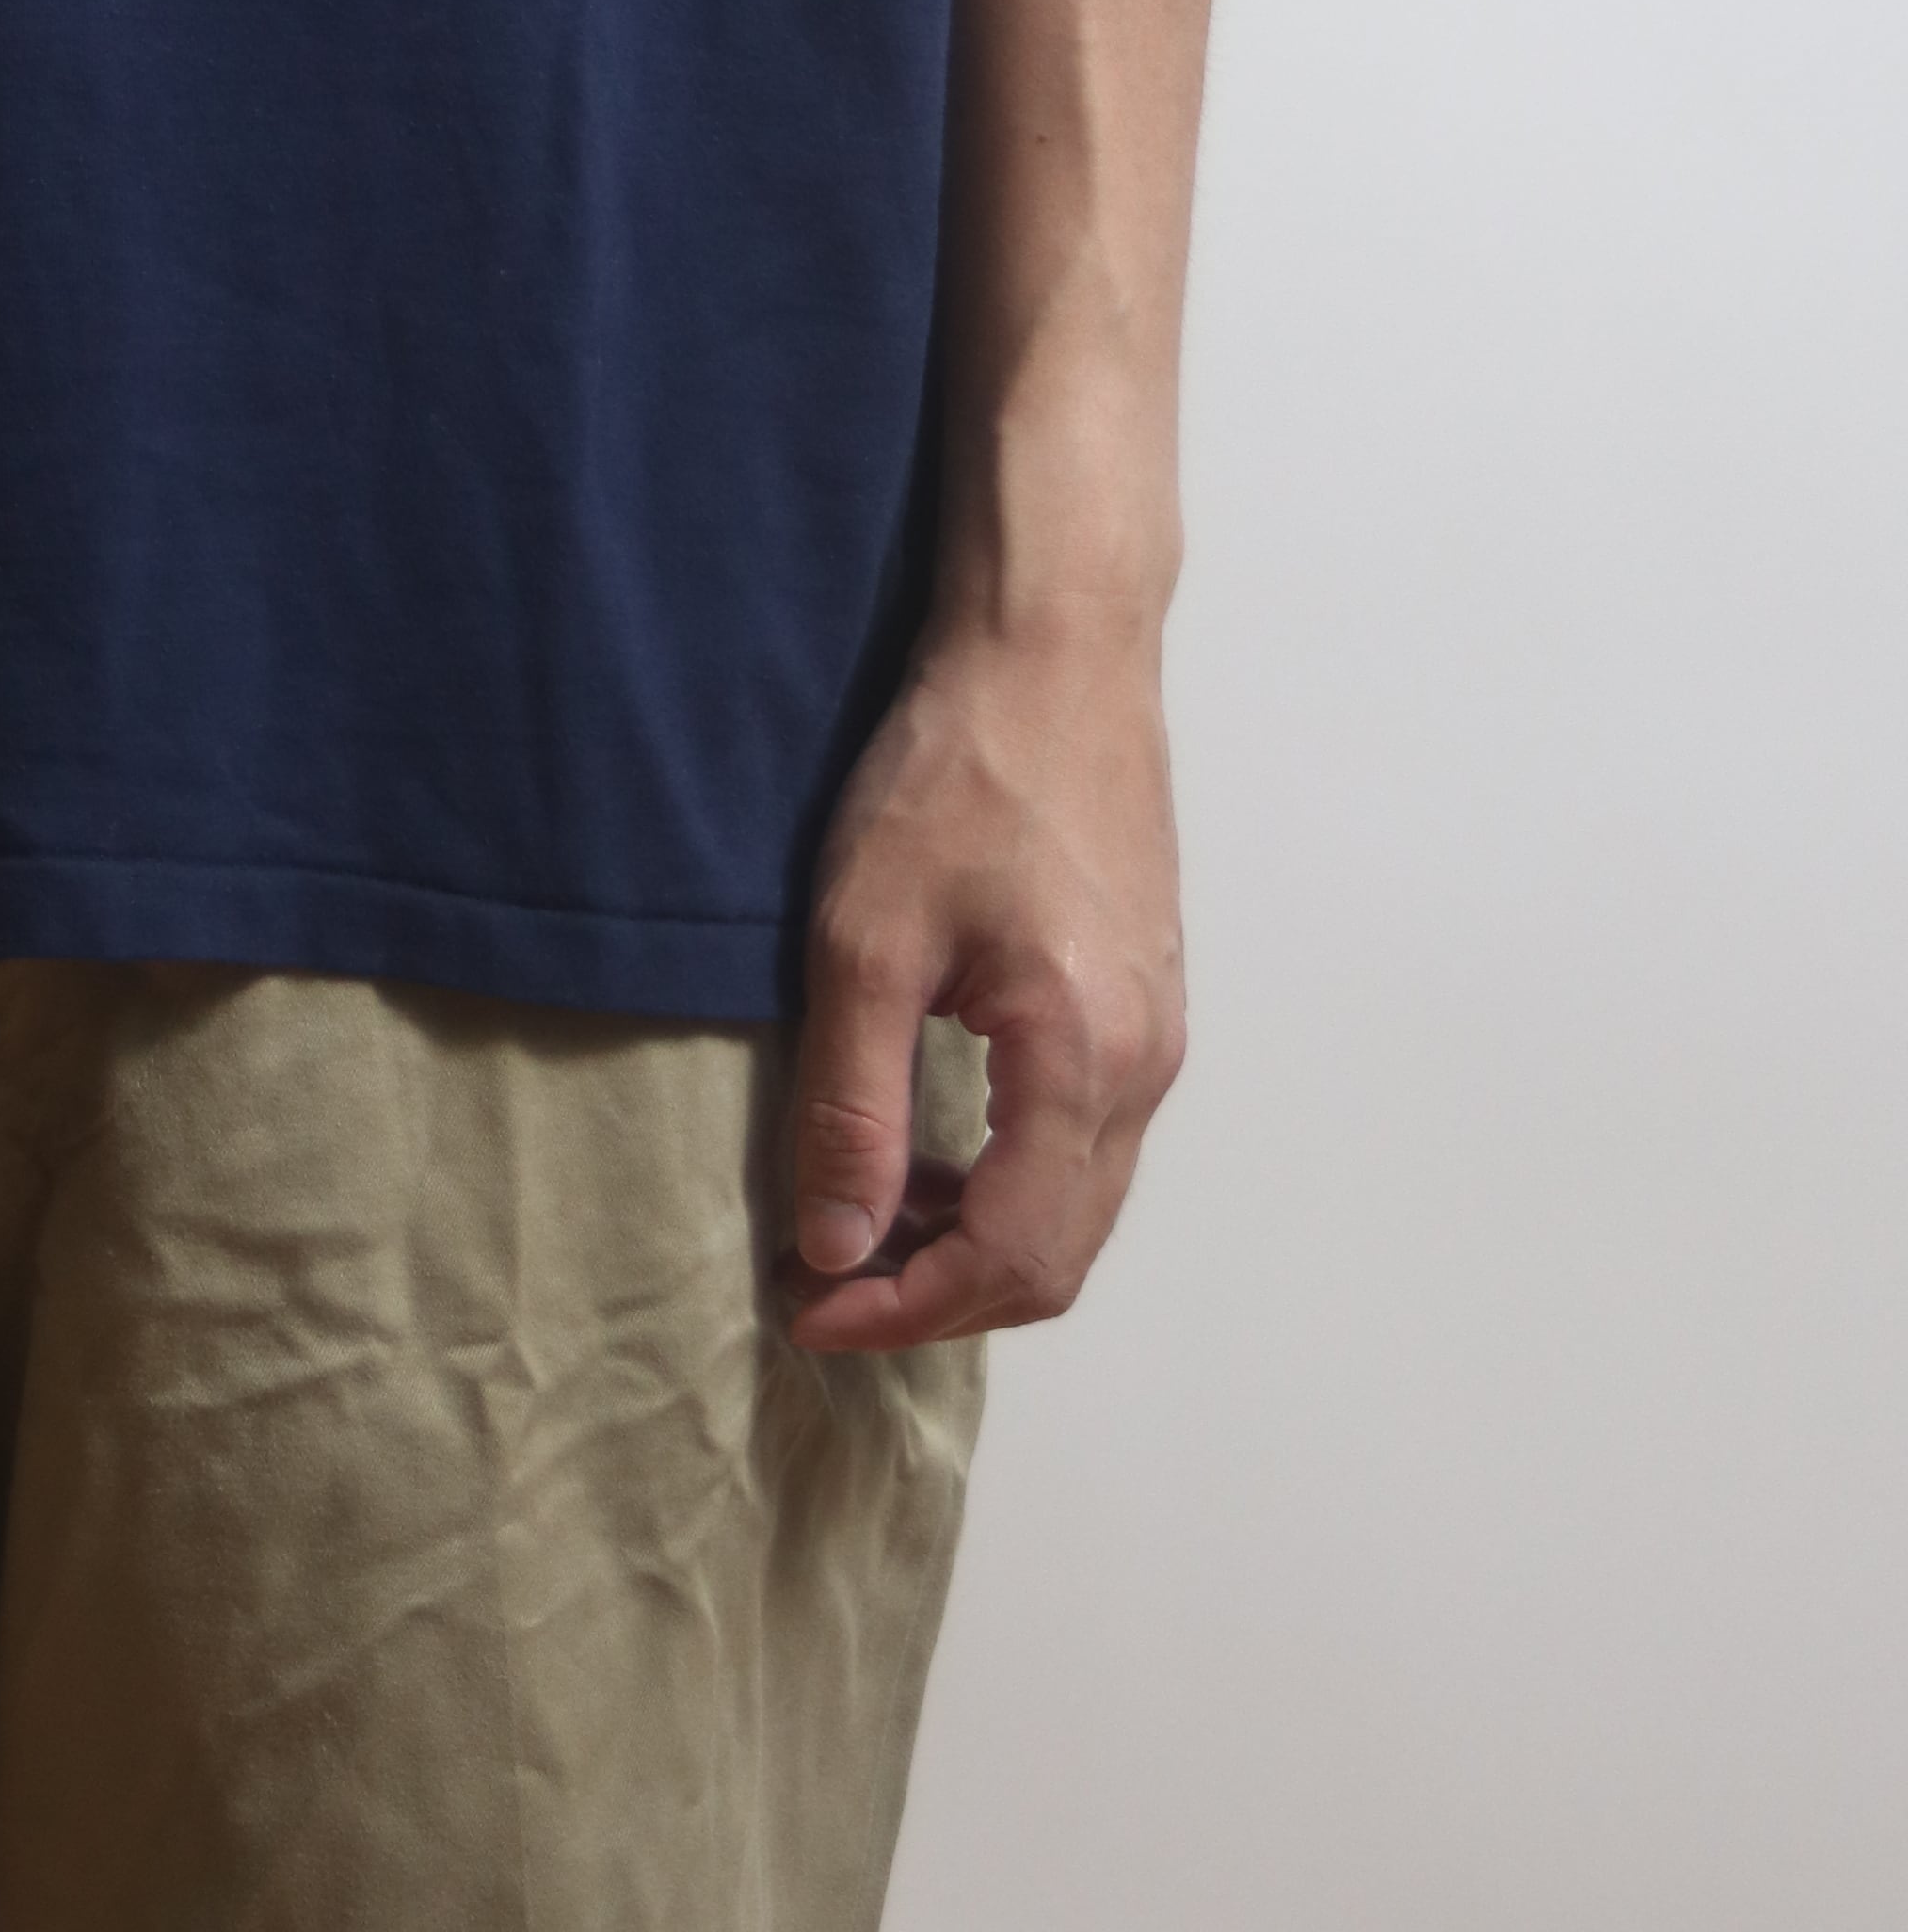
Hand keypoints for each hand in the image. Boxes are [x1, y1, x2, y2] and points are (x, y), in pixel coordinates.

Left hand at [782, 615, 1186, 1353]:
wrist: (1053, 654)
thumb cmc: (960, 771)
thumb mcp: (866, 940)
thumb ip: (854, 1106)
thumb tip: (839, 1247)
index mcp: (1085, 1061)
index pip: (1011, 1258)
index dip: (905, 1310)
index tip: (807, 1307)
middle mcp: (1145, 1067)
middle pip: (1056, 1254)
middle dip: (937, 1293)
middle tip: (823, 1279)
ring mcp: (1156, 1035)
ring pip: (1075, 1203)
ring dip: (970, 1236)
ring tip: (858, 1215)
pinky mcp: (1143, 1001)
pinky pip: (1084, 1140)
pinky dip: (1004, 1175)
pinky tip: (925, 1140)